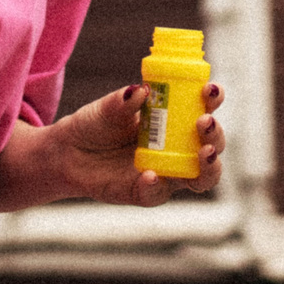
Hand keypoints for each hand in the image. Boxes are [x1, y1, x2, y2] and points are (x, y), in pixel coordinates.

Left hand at [51, 81, 226, 206]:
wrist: (67, 152)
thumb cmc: (95, 124)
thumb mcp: (108, 107)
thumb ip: (123, 101)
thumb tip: (140, 91)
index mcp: (174, 120)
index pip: (204, 108)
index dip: (213, 99)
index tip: (211, 90)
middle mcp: (177, 148)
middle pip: (212, 146)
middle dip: (215, 135)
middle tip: (205, 123)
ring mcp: (166, 172)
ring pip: (201, 178)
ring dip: (208, 167)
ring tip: (203, 153)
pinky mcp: (146, 193)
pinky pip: (159, 193)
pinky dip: (157, 184)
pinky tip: (150, 174)